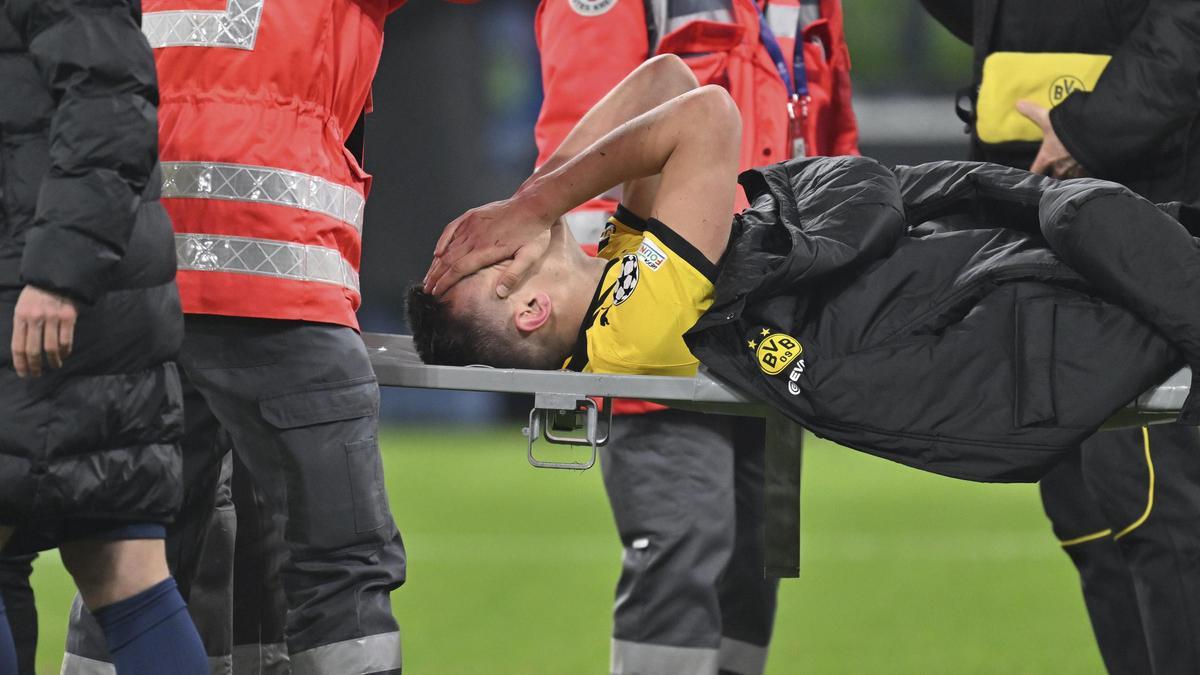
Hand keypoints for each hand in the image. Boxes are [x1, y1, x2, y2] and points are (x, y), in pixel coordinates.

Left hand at [11, 285, 77, 377]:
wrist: (56, 276)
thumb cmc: (37, 294)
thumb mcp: (22, 306)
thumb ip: (22, 325)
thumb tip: (23, 350)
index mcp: (20, 316)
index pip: (18, 346)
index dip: (20, 363)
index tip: (23, 373)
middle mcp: (35, 318)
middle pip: (34, 350)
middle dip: (35, 366)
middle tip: (37, 374)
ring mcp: (53, 318)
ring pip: (51, 348)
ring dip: (52, 361)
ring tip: (54, 366)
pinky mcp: (68, 317)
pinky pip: (66, 340)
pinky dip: (65, 351)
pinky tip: (64, 354)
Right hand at [424, 194, 555, 297]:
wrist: (534, 204)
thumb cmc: (534, 232)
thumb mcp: (530, 256)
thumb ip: (514, 274)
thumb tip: (499, 293)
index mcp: (486, 250)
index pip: (458, 269)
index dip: (445, 282)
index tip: (436, 293)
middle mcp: (474, 237)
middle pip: (448, 260)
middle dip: (435, 276)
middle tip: (426, 290)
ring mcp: (471, 225)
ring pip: (448, 247)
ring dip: (436, 263)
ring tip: (428, 276)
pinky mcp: (472, 216)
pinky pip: (451, 229)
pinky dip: (442, 241)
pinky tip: (436, 252)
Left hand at [1016, 100, 1086, 178]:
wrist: (1097, 131)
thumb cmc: (1068, 128)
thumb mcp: (1048, 118)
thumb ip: (1033, 112)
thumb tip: (1018, 103)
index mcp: (1048, 157)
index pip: (1035, 172)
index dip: (1032, 175)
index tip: (1031, 178)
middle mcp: (1061, 167)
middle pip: (1054, 179)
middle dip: (1053, 179)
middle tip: (1053, 177)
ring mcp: (1077, 169)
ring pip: (1070, 179)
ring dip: (1070, 177)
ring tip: (1071, 174)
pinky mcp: (1092, 168)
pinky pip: (1087, 176)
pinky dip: (1086, 174)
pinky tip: (1088, 169)